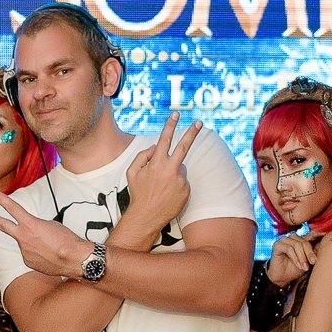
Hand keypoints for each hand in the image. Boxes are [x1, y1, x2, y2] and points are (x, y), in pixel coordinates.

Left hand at [0, 188, 84, 278]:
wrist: (73, 258)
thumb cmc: (66, 239)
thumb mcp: (50, 225)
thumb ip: (35, 226)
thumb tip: (30, 234)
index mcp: (30, 224)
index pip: (12, 207)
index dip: (1, 198)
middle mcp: (23, 237)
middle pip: (2, 225)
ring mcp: (23, 251)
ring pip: (26, 244)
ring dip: (36, 244)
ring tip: (50, 247)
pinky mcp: (27, 262)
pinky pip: (31, 255)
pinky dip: (39, 255)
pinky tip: (49, 256)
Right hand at [122, 112, 199, 236]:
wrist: (147, 216)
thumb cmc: (139, 194)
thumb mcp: (132, 172)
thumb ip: (142, 156)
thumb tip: (155, 147)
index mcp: (157, 163)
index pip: (165, 139)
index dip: (170, 125)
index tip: (176, 114)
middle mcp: (171, 170)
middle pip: (184, 146)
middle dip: (192, 132)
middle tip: (199, 122)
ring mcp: (180, 180)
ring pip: (179, 168)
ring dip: (173, 172)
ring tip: (162, 187)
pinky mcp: (186, 190)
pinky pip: (183, 181)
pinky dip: (177, 184)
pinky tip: (168, 194)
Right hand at [265, 232, 321, 285]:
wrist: (283, 278)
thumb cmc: (295, 269)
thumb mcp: (308, 261)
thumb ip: (315, 252)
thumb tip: (327, 245)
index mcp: (301, 240)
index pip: (311, 234)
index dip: (318, 233)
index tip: (326, 234)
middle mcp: (292, 238)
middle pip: (304, 241)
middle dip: (309, 253)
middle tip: (313, 263)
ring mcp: (284, 240)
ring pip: (297, 245)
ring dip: (302, 257)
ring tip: (304, 267)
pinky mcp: (277, 245)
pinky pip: (289, 249)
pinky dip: (295, 258)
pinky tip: (298, 265)